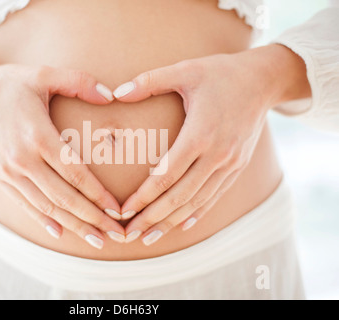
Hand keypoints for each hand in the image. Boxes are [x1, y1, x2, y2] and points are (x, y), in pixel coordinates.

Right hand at [0, 59, 124, 248]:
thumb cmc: (11, 84)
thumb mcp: (44, 74)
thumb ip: (80, 82)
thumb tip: (111, 95)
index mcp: (37, 135)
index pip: (75, 174)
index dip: (99, 195)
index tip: (119, 210)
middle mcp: (22, 159)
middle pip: (64, 198)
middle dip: (93, 219)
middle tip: (117, 234)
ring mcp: (9, 172)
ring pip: (47, 207)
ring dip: (74, 226)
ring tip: (97, 240)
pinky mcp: (0, 178)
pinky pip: (25, 205)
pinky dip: (44, 221)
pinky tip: (62, 233)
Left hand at [113, 45, 302, 244]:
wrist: (264, 80)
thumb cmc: (221, 73)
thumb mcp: (185, 70)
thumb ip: (149, 81)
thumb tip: (116, 93)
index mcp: (200, 133)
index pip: (166, 174)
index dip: (143, 196)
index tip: (123, 211)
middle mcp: (217, 154)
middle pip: (180, 196)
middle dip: (152, 218)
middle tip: (129, 234)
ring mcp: (230, 164)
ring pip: (197, 201)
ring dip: (171, 222)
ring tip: (149, 237)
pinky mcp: (237, 167)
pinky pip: (214, 196)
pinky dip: (197, 212)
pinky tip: (182, 225)